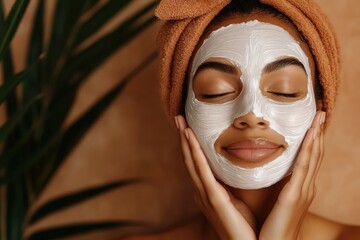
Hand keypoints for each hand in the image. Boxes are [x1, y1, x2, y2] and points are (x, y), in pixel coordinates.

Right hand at [175, 115, 256, 239]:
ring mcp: (205, 194)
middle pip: (189, 158)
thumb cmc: (247, 225)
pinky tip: (189, 137)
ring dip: (185, 140)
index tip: (188, 125)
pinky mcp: (213, 198)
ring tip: (181, 122)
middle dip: (183, 137)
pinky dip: (193, 152)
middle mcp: (202, 190)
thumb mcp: (239, 199)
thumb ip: (235, 183)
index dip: (190, 144)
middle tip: (179, 117)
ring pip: (191, 161)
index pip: (196, 162)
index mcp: (208, 190)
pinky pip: (201, 170)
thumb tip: (242, 165)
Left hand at [259, 111, 324, 239]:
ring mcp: (303, 191)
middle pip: (315, 154)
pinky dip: (310, 148)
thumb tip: (262, 169)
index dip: (311, 140)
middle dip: (318, 133)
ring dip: (316, 135)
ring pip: (313, 156)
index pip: (307, 159)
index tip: (312, 122)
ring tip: (319, 116)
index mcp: (299, 189)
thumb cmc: (270, 228)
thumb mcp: (274, 202)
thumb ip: (273, 187)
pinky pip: (304, 166)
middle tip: (320, 112)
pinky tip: (312, 134)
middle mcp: (305, 188)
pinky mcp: (295, 195)